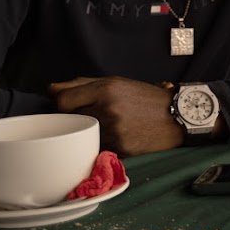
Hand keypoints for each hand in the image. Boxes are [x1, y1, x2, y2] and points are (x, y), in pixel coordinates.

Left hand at [50, 76, 182, 154]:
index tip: (72, 107)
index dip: (64, 105)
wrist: (178, 116)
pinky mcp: (121, 147)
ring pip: (83, 135)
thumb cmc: (145, 98)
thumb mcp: (117, 82)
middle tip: (94, 116)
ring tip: (110, 126)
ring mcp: (114, 130)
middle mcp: (108, 108)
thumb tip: (51, 89)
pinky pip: (99, 147)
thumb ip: (82, 83)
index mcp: (106, 88)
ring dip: (90, 132)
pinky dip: (103, 143)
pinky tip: (119, 137)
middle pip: (70, 119)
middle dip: (77, 118)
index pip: (62, 100)